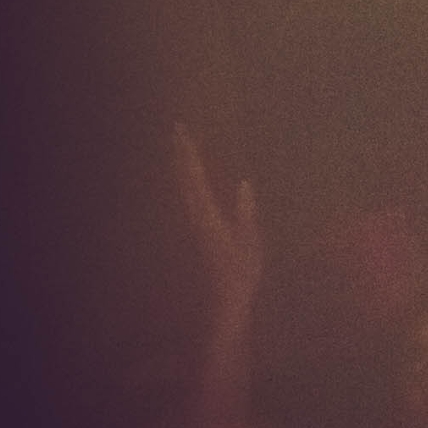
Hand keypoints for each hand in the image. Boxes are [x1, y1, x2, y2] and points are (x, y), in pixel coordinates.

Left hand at [172, 124, 263, 324]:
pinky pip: (189, 197)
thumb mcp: (250, 242)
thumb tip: (243, 184)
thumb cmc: (241, 272)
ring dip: (181, 165)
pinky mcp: (199, 228)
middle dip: (181, 153)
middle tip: (177, 129)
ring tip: (179, 146)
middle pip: (185, 179)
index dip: (189, 155)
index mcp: (209, 216)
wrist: (225, 299)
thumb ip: (245, 213)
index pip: (196, 178)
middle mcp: (197, 217)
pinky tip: (189, 177)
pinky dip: (187, 180)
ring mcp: (195, 223)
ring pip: (184, 187)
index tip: (183, 133)